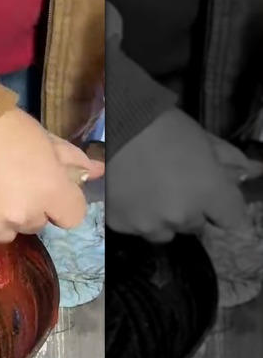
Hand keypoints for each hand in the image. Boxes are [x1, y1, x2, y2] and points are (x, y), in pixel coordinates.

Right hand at [0, 108, 104, 242]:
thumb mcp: (39, 135)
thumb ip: (68, 158)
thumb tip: (94, 170)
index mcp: (49, 191)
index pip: (72, 216)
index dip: (62, 202)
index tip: (48, 189)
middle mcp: (22, 215)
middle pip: (37, 224)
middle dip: (29, 207)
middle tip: (11, 181)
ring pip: (5, 232)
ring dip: (1, 217)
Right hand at [106, 108, 255, 241]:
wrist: (109, 126)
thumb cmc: (161, 126)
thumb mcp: (202, 139)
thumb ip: (228, 161)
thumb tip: (250, 173)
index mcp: (208, 193)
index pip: (232, 219)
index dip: (222, 207)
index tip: (212, 197)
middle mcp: (181, 216)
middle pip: (195, 226)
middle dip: (189, 210)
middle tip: (173, 187)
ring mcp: (148, 223)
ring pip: (164, 232)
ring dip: (161, 218)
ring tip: (147, 195)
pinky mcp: (120, 225)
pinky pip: (135, 227)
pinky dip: (133, 215)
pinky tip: (126, 194)